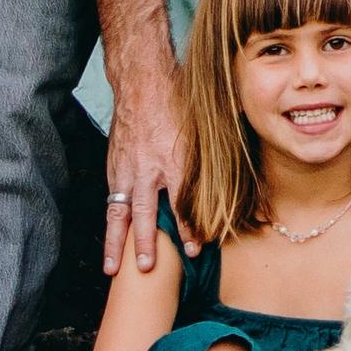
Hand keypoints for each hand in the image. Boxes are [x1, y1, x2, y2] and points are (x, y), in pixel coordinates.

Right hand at [104, 74, 195, 273]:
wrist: (141, 80)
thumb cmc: (177, 101)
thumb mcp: (201, 126)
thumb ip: (213, 156)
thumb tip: (238, 174)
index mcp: (174, 157)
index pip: (181, 200)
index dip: (188, 227)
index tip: (194, 250)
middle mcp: (148, 167)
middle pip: (146, 212)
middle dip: (146, 242)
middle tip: (147, 268)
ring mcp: (127, 168)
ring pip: (120, 212)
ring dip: (117, 242)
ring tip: (113, 269)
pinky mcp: (115, 166)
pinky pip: (112, 201)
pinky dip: (111, 224)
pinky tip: (111, 242)